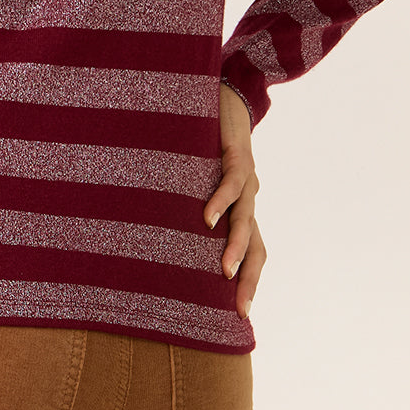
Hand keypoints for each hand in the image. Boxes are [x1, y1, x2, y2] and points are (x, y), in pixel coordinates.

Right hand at [205, 84, 266, 317]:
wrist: (224, 92)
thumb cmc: (203, 141)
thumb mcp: (194, 181)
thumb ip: (185, 208)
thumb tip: (152, 239)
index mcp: (240, 208)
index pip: (252, 253)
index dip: (248, 282)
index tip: (238, 316)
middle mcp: (249, 198)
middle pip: (257, 245)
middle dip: (248, 278)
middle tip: (238, 308)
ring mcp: (247, 177)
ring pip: (246, 218)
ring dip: (236, 245)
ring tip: (224, 271)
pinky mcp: (239, 153)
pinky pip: (234, 181)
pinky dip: (220, 200)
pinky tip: (207, 218)